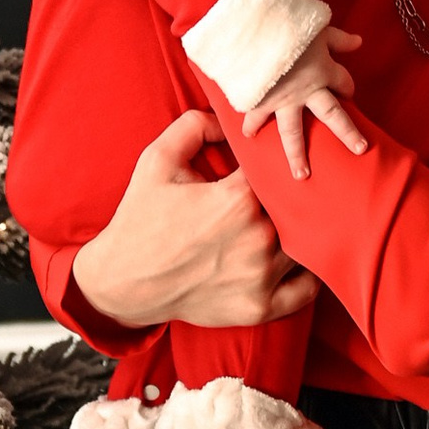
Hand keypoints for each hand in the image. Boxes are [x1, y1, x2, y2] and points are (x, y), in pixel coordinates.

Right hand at [73, 108, 317, 331]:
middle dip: (290, 199)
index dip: (276, 166)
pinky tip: (295, 261)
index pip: (279, 171)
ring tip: (289, 224)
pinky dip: (306, 276)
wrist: (121, 281)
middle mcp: (256, 238)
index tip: (268, 167)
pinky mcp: (260, 308)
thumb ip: (195, 126)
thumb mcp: (157, 160)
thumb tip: (228, 119)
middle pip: (297, 209)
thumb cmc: (139, 219)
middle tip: (282, 195)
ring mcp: (261, 277)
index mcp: (237, 199)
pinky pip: (305, 290)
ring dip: (300, 234)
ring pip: (305, 247)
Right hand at [243, 27, 366, 178]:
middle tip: (360, 150)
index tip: (347, 90)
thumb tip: (359, 42)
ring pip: (294, 133)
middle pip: (333, 115)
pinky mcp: (261, 100)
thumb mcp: (318, 26)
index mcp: (324, 70)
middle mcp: (309, 90)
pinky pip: (256, 117)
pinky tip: (248, 138)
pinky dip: (250, 126)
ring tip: (302, 175)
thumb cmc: (289, 24)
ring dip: (297, 155)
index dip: (347, 86)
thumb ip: (338, 38)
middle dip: (348, 134)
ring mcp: (284, 99)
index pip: (344, 83)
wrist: (255, 29)